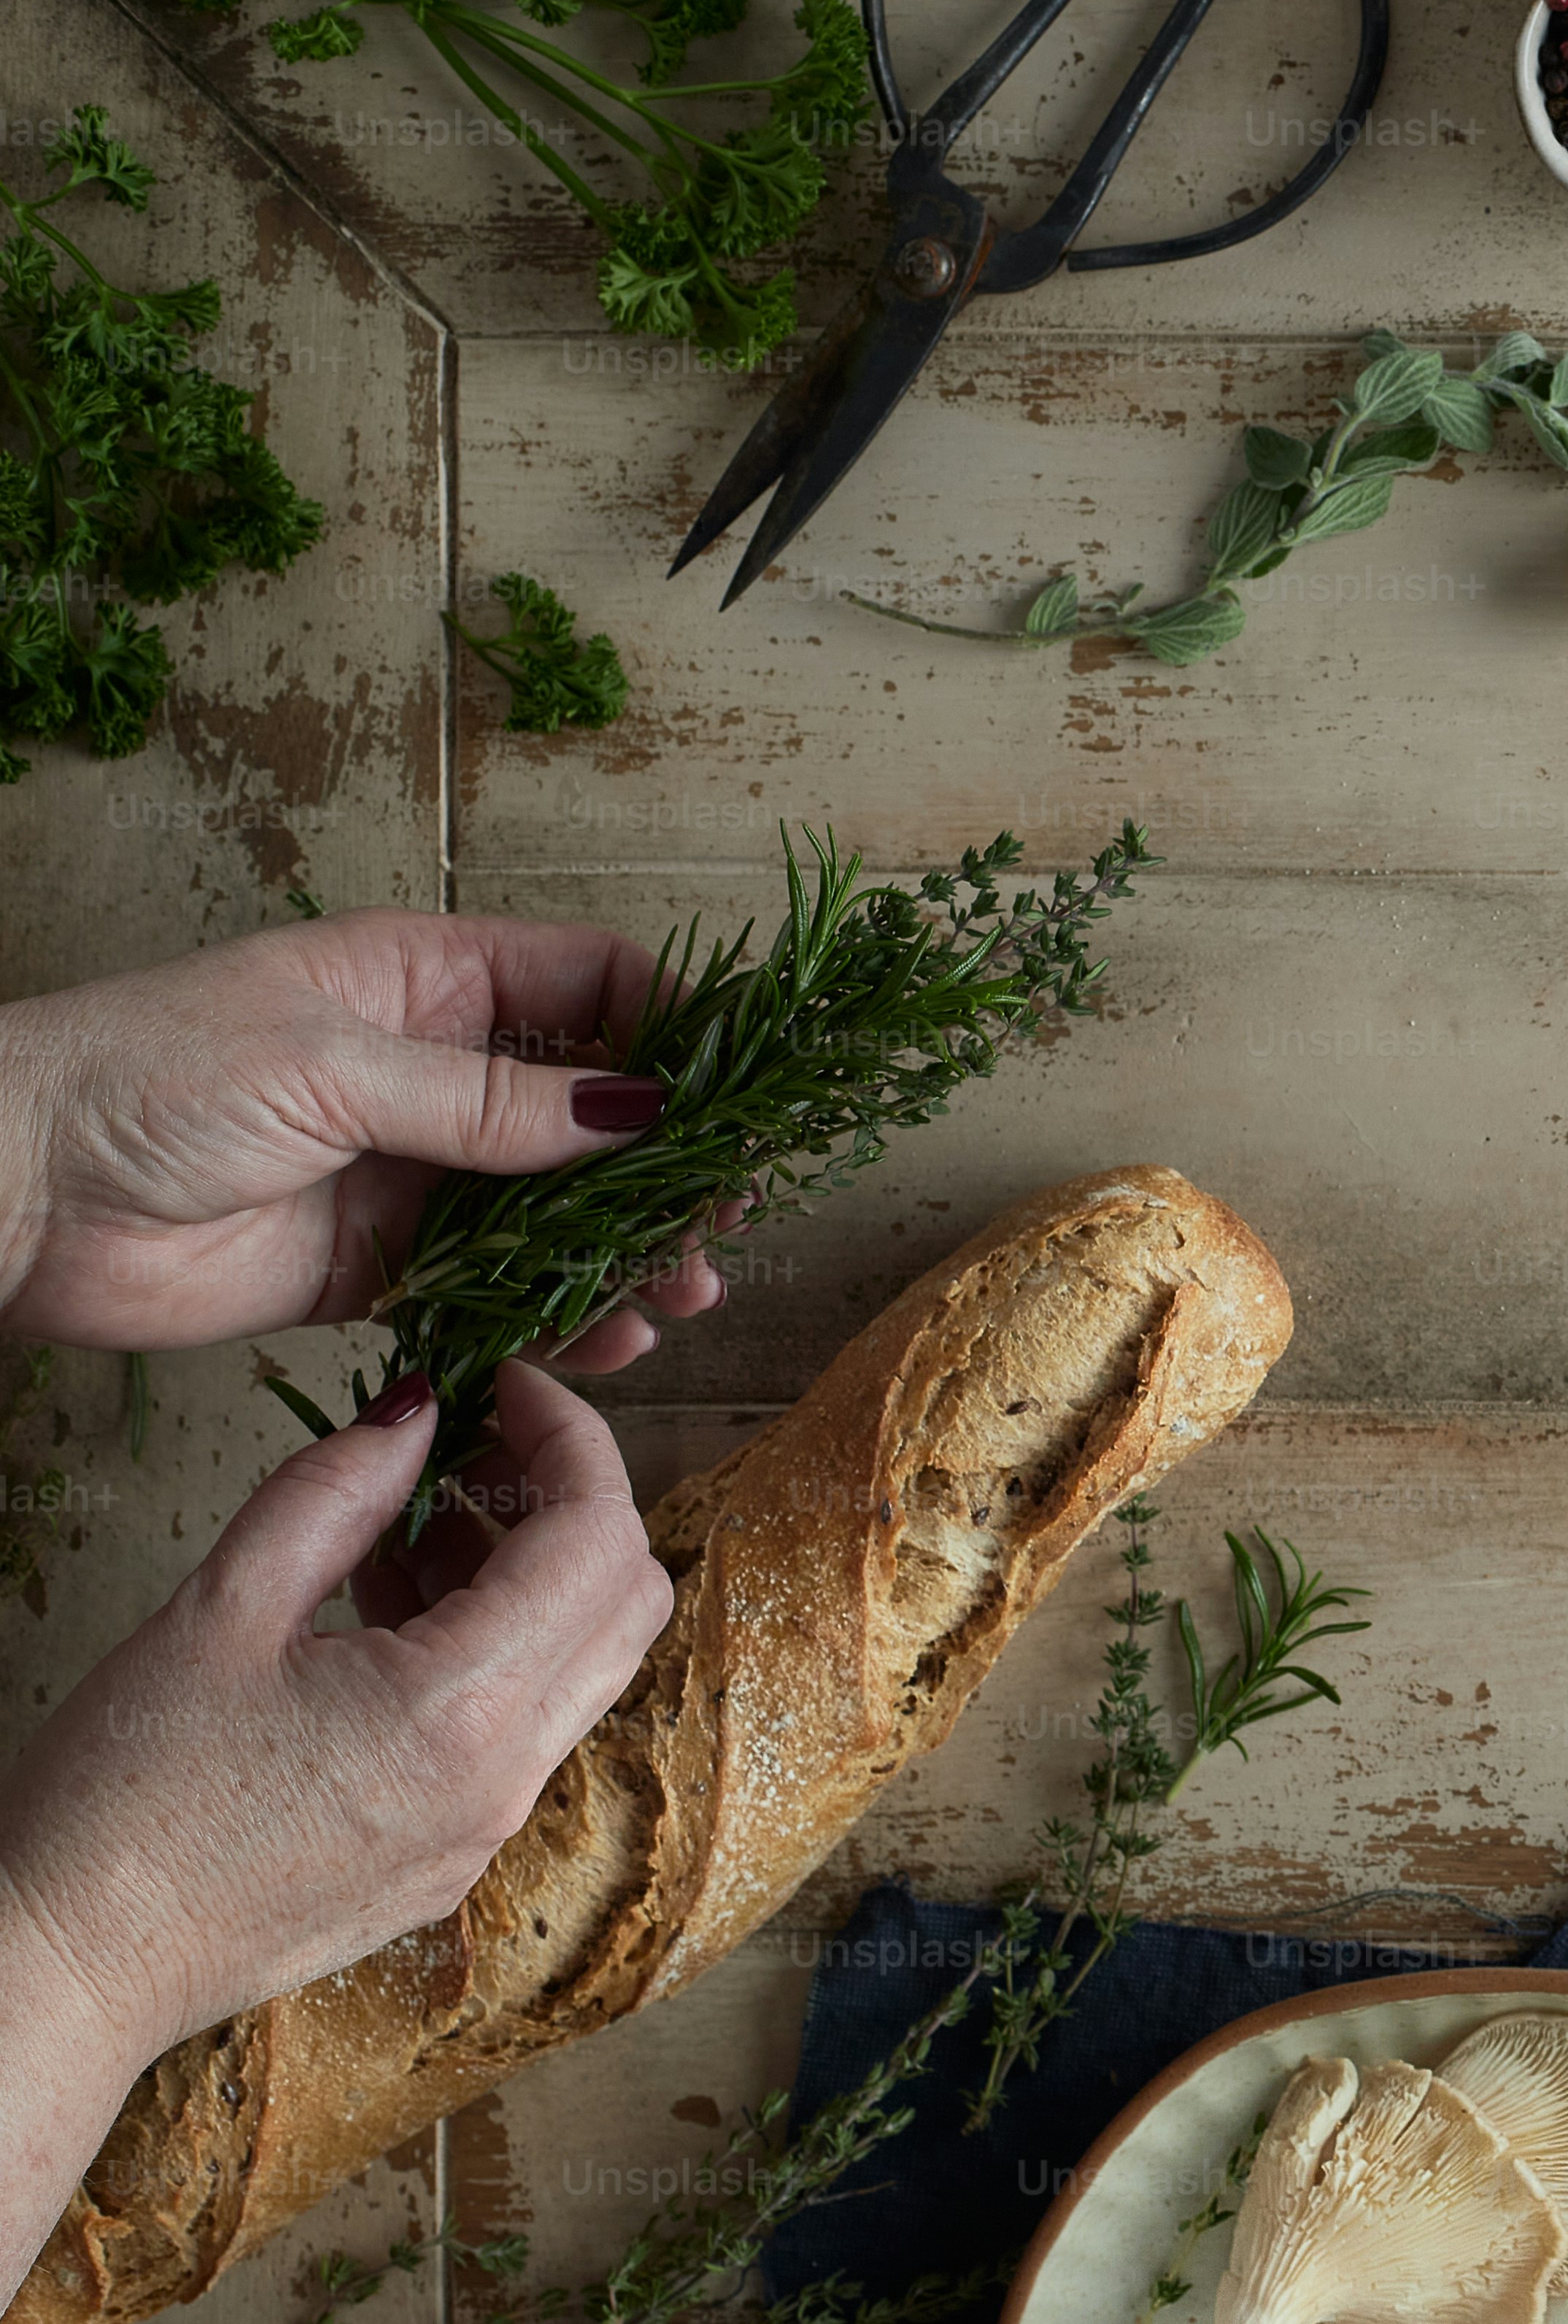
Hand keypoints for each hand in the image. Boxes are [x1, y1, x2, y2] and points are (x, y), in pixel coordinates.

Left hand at [0, 910, 721, 1362]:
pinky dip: (561, 1317)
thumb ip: (485, 1102)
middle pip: (594, 1110)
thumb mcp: (330, 1066)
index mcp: (425, 982)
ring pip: (561, 1211)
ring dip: (629, 1251)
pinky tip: (608, 1341)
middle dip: (669, 1165)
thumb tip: (634, 1113)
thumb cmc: (143, 1078)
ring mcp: (414, 1173)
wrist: (14, 1193)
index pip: (591, 983)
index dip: (675, 1026)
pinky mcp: (384, 1266)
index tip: (740, 1092)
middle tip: (722, 1221)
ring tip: (682, 1295)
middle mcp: (435, 1071)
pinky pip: (500, 1290)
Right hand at [0, 1365, 672, 2069]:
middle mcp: (506, 1778)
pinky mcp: (456, 1856)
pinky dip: (495, 1649)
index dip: (572, 1440)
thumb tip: (419, 1413)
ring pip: (583, 1665)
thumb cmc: (123, 1798)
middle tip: (475, 1453)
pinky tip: (389, 1613)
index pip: (599, 1539)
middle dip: (572, 1504)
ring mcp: (490, 1827)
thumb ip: (333, 1494)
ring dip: (531, 1577)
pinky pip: (525, 1727)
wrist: (74, 1964)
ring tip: (410, 1529)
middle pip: (626, 1601)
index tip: (511, 1389)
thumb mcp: (218, 1610)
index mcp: (462, 1711)